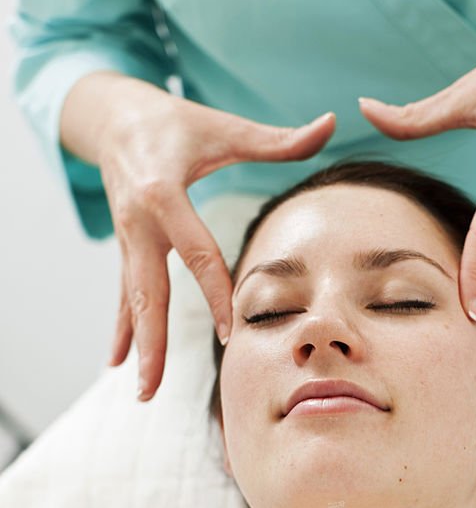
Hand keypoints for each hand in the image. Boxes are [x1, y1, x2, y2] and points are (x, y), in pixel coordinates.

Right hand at [90, 77, 334, 397]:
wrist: (112, 115)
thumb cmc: (174, 122)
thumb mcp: (223, 127)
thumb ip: (277, 137)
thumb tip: (332, 123)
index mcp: (164, 195)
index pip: (196, 253)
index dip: (214, 293)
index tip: (229, 333)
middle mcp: (139, 224)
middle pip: (148, 292)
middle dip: (152, 342)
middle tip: (153, 387)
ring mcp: (127, 241)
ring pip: (132, 303)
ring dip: (138, 349)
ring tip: (142, 392)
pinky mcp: (125, 248)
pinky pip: (123, 296)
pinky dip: (122, 329)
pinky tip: (116, 362)